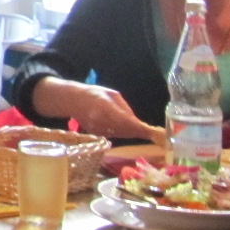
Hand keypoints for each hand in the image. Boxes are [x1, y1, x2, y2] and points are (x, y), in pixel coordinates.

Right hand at [36, 77, 160, 139]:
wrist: (71, 101)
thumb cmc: (93, 93)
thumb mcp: (111, 94)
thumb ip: (124, 107)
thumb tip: (136, 121)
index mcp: (105, 107)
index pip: (127, 122)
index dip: (142, 129)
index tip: (155, 133)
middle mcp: (101, 120)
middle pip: (127, 131)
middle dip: (142, 132)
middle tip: (158, 135)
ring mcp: (98, 129)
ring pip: (122, 135)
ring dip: (134, 134)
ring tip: (147, 132)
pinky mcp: (97, 134)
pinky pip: (116, 135)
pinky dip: (125, 134)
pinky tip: (130, 130)